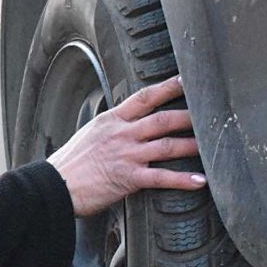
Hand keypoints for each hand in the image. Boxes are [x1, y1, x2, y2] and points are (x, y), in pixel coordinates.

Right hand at [46, 76, 204, 216]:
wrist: (53, 186)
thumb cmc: (69, 164)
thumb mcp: (90, 134)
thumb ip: (112, 127)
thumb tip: (128, 123)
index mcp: (111, 120)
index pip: (143, 97)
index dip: (167, 87)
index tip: (185, 80)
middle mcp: (122, 134)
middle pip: (162, 119)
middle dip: (189, 116)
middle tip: (211, 114)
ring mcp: (126, 155)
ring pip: (167, 145)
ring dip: (193, 145)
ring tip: (213, 147)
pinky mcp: (129, 178)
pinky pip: (162, 177)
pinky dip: (183, 179)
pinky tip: (200, 181)